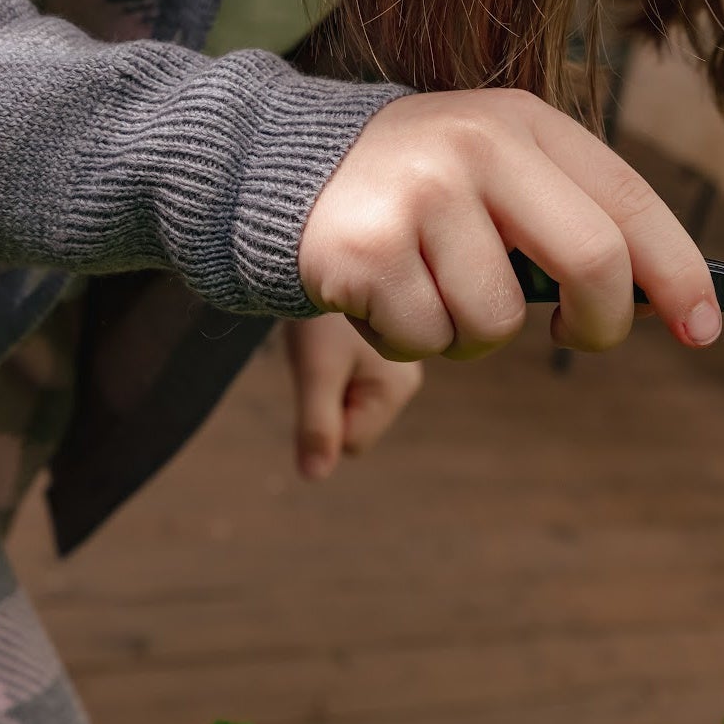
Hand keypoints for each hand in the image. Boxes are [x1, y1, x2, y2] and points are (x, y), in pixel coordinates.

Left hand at [283, 313, 423, 479]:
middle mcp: (409, 373)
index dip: (327, 419)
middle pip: (358, 420)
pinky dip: (335, 358)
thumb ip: (318, 424)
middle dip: (333, 397)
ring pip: (354, 397)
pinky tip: (330, 330)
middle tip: (320, 352)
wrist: (317, 248)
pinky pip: (353, 371)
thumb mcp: (314, 370)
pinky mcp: (384, 338)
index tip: (317, 373)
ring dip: (332, 376)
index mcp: (398, 387)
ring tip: (325, 337)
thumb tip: (314, 476)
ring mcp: (399, 356)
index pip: (355, 441)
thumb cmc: (317, 312)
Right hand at [296, 88, 719, 362]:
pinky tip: (385, 295)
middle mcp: (476, 147)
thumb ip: (573, 215)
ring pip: (498, 323)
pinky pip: (427, 341)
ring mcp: (418, 196)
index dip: (678, 273)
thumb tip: (665, 300)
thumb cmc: (420, 187)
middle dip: (599, 322)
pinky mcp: (364, 252)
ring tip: (435, 290)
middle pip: (591, 260)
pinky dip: (413, 342)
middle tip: (576, 336)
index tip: (702, 329)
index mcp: (524, 121)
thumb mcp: (499, 167)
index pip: (630, 201)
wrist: (282, 166)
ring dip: (474, 336)